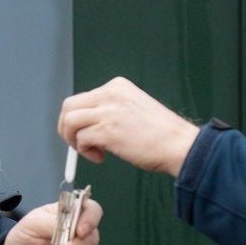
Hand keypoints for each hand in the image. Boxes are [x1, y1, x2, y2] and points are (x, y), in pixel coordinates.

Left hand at [59, 77, 200, 176]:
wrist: (178, 145)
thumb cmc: (161, 134)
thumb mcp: (132, 109)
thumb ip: (110, 111)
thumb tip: (87, 125)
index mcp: (117, 87)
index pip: (82, 98)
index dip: (78, 119)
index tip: (85, 134)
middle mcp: (110, 94)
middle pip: (69, 106)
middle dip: (67, 128)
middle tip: (77, 143)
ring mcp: (108, 111)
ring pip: (70, 121)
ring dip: (74, 140)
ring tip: (90, 151)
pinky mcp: (107, 130)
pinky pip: (81, 139)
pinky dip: (85, 152)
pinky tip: (100, 157)